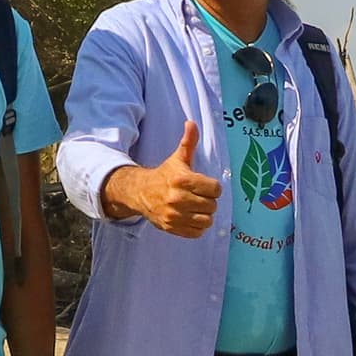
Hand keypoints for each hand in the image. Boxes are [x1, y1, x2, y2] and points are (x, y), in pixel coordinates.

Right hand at [108, 122, 222, 237]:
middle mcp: (177, 198)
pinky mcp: (172, 227)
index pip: (215, 189)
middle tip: (199, 196)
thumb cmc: (164, 175)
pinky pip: (197, 232)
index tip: (205, 185)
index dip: (213, 187)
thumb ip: (188, 142)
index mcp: (181, 180)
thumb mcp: (177, 158)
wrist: (141, 193)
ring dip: (205, 214)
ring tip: (196, 207)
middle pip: (212, 205)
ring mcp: (174, 215)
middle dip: (209, 201)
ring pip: (207, 220)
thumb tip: (191, 123)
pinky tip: (191, 216)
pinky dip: (197, 226)